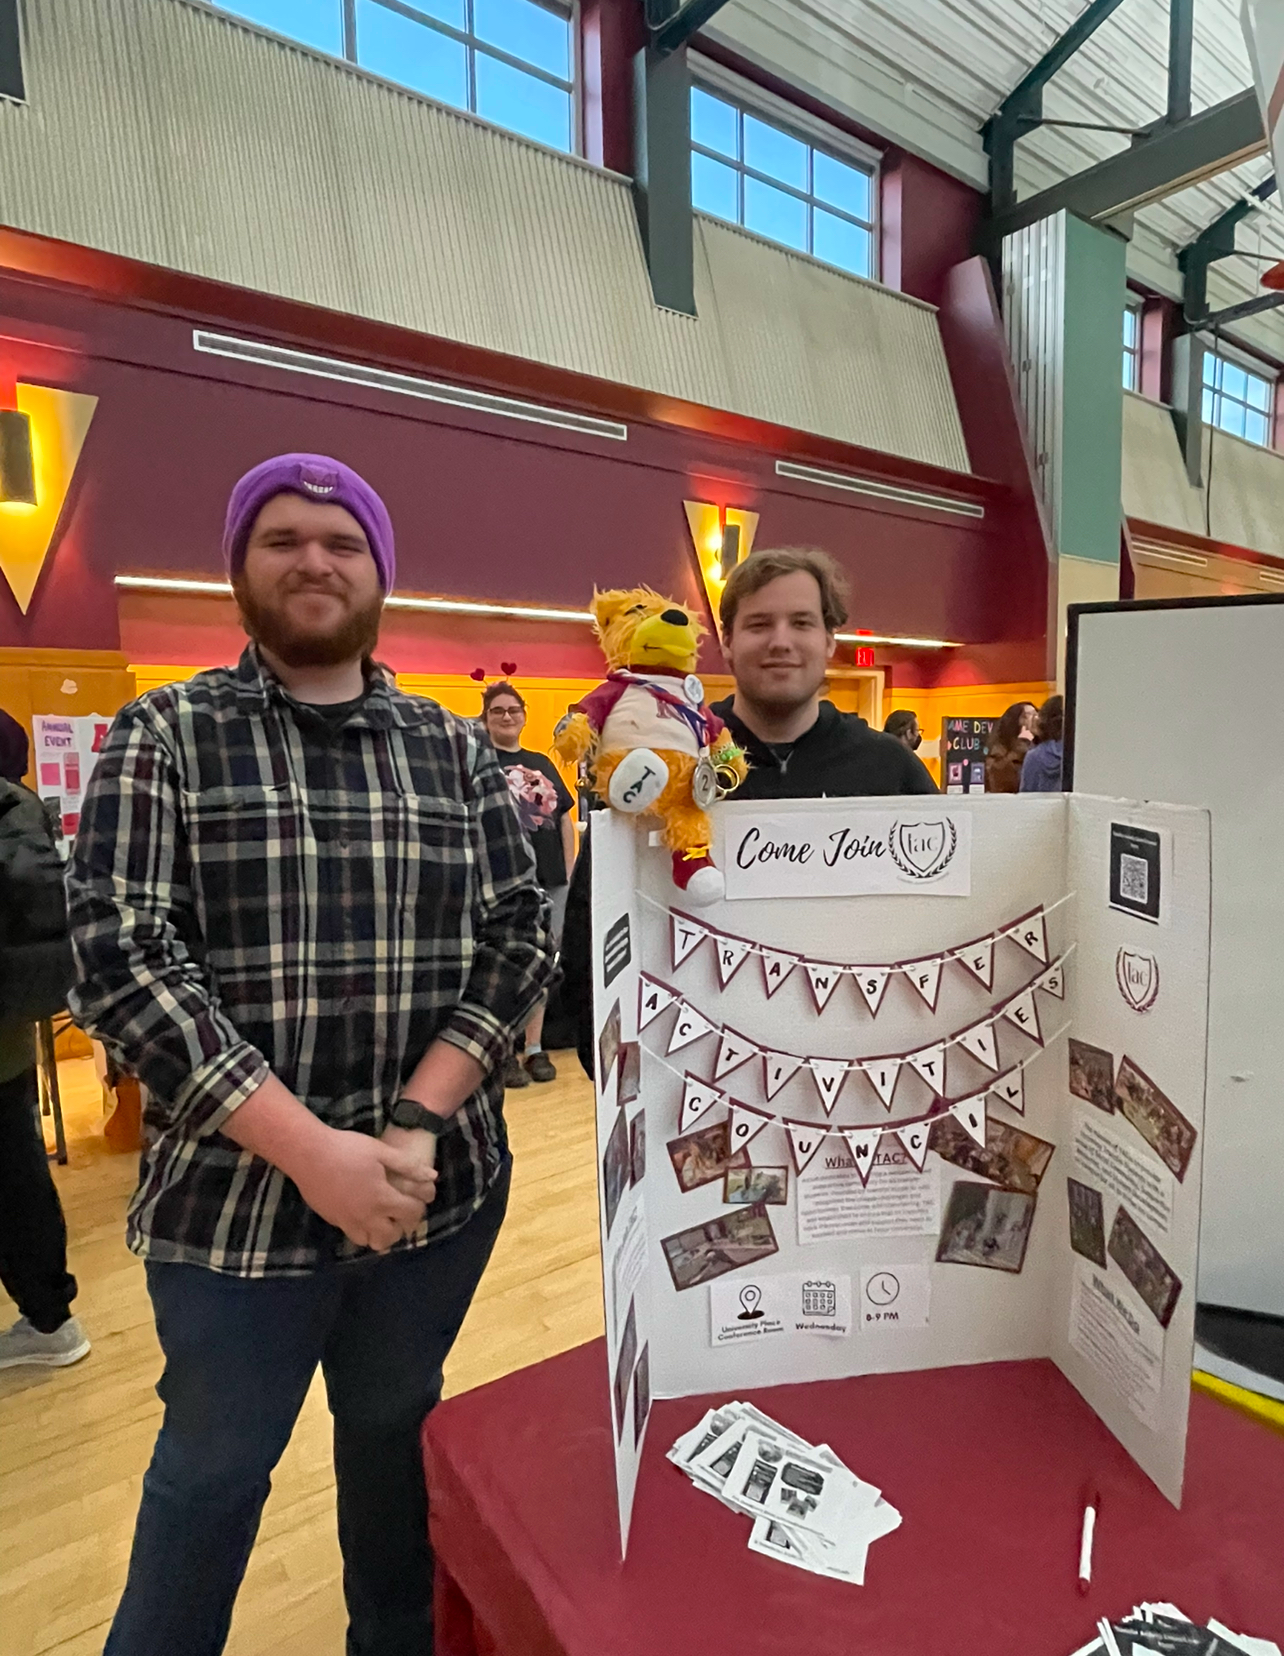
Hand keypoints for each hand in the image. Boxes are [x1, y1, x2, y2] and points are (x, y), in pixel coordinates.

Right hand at [291, 1127, 430, 1252]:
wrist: (308, 1154)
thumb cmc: (347, 1148)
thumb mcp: (381, 1151)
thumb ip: (408, 1166)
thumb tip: (432, 1177)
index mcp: (382, 1198)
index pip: (411, 1214)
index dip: (419, 1207)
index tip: (418, 1199)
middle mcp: (366, 1216)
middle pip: (392, 1236)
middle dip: (402, 1227)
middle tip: (401, 1212)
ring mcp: (347, 1221)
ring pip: (371, 1242)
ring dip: (381, 1233)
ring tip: (383, 1218)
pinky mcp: (333, 1220)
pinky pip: (353, 1235)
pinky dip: (363, 1230)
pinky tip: (363, 1214)